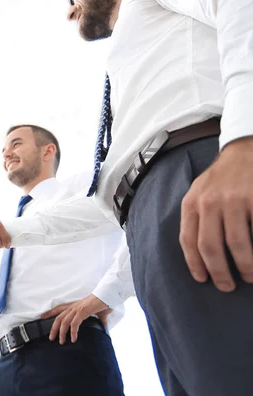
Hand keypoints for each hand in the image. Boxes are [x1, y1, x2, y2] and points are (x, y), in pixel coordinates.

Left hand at [42, 294, 111, 344]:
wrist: (108, 296)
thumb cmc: (103, 303)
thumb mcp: (99, 313)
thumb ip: (100, 320)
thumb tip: (104, 326)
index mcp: (75, 307)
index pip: (59, 309)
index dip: (50, 313)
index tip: (42, 318)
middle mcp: (74, 307)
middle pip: (59, 318)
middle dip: (53, 328)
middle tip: (51, 338)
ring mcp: (77, 309)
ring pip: (64, 321)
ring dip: (61, 332)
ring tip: (62, 342)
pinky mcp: (83, 311)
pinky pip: (74, 323)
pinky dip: (72, 332)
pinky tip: (73, 339)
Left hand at [180, 136, 252, 291]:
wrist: (243, 149)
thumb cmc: (220, 179)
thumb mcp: (198, 193)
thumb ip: (195, 218)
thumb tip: (196, 255)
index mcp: (192, 203)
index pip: (188, 240)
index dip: (194, 263)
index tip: (202, 279)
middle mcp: (210, 202)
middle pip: (211, 246)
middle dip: (220, 272)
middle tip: (228, 286)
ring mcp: (235, 200)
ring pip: (238, 244)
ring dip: (245, 266)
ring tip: (249, 276)